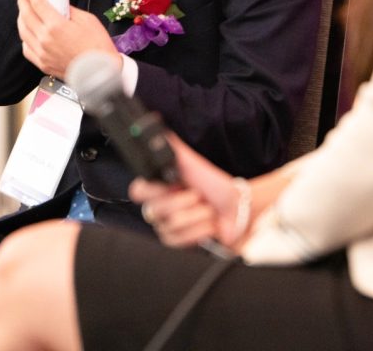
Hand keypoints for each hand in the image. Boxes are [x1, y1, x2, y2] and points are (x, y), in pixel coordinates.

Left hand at [16, 0, 118, 78]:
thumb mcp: (87, 19)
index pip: (37, 3)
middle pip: (26, 15)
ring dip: (21, 18)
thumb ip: (69, 10)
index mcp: (56, 25)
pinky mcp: (42, 64)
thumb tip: (58, 4)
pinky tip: (28, 32)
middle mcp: (45, 39)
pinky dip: (25, 37)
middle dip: (22, 1)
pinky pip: (26, 48)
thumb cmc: (97, 46)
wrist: (101, 72)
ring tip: (23, 10)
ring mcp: (42, 53)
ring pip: (23, 31)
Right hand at [129, 135, 247, 249]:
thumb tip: (160, 131)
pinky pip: (179, 239)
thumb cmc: (215, 186)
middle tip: (198, 196)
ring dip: (197, 215)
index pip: (137, 191)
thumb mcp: (192, 162)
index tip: (175, 183)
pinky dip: (199, 230)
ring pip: (171, 224)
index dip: (155, 190)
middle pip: (157, 209)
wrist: (235, 208)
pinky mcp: (176, 242)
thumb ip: (173, 147)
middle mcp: (158, 207)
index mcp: (158, 187)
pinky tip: (206, 225)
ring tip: (206, 210)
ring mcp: (166, 226)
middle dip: (186, 201)